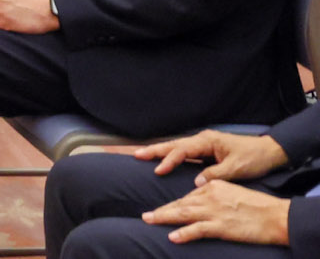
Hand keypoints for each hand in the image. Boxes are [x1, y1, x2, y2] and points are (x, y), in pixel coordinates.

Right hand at [137, 129, 290, 181]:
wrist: (268, 152)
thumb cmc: (253, 158)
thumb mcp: (236, 168)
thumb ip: (215, 174)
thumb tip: (196, 182)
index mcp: (208, 141)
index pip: (183, 150)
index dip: (169, 160)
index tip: (158, 170)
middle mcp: (203, 140)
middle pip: (174, 144)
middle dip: (155, 149)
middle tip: (136, 154)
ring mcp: (204, 144)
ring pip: (178, 147)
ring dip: (161, 151)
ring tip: (143, 154)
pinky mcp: (207, 150)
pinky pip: (185, 152)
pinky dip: (172, 155)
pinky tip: (164, 160)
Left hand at [142, 179, 292, 245]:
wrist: (276, 216)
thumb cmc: (258, 207)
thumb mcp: (233, 193)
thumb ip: (216, 196)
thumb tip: (202, 203)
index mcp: (214, 186)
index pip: (188, 196)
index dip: (174, 204)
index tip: (163, 209)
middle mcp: (210, 196)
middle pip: (181, 203)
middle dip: (162, 210)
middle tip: (146, 216)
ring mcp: (214, 211)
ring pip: (183, 213)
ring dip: (164, 218)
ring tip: (149, 221)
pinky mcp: (221, 226)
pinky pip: (197, 230)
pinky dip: (184, 233)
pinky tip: (172, 237)